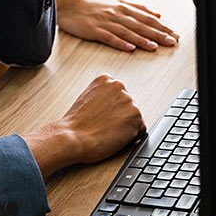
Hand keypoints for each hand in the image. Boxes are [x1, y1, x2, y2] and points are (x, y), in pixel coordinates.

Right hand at [22, 75, 144, 177]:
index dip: (111, 109)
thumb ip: (102, 95)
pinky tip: (116, 136)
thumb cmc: (76, 123)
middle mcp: (118, 85)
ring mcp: (128, 99)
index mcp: (105, 79)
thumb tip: (112, 104)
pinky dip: (132, 136)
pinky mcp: (136, 115)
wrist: (74, 136)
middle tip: (105, 124)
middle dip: (120, 116)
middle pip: (127, 105)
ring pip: (134, 117)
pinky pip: (140, 129)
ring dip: (126, 125)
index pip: (118, 95)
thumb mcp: (87, 97)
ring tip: (108, 130)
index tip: (103, 115)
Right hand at [57, 0, 178, 52]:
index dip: (161, 26)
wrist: (69, 3)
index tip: (175, 34)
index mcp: (123, 7)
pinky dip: (120, 42)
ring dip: (141, 39)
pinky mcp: (93, 30)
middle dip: (157, 33)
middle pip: (140, 25)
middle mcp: (116, 13)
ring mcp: (105, 22)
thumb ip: (137, 8)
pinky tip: (130, 48)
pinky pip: (109, 37)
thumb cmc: (93, 4)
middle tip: (171, 42)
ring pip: (127, 31)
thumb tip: (157, 14)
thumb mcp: (117, 2)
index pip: (146, 18)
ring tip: (155, 47)